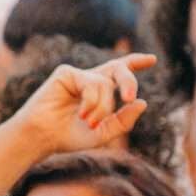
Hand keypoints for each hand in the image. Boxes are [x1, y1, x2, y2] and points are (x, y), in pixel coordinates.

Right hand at [8, 51, 154, 155]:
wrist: (42, 136)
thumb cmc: (69, 136)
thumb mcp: (104, 133)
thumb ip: (124, 120)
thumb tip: (142, 102)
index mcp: (100, 91)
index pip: (121, 72)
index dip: (136, 63)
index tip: (153, 59)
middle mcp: (91, 80)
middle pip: (120, 70)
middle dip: (129, 82)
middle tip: (129, 98)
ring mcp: (79, 75)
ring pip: (106, 85)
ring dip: (103, 108)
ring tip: (89, 122)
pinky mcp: (67, 73)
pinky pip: (92, 84)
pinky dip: (91, 102)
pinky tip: (82, 114)